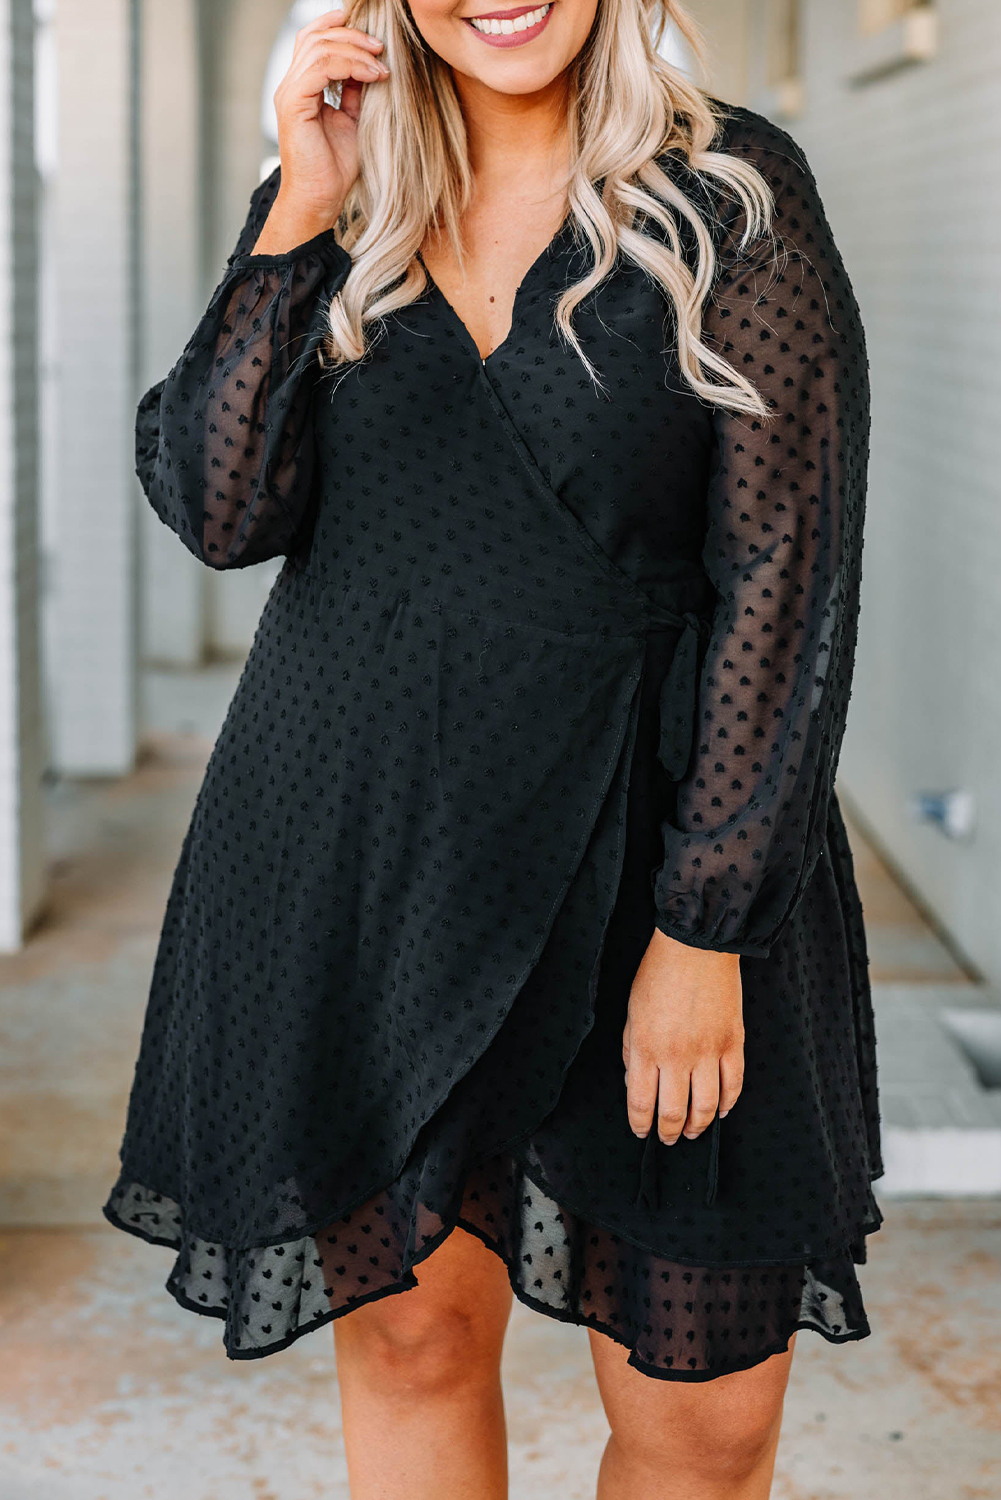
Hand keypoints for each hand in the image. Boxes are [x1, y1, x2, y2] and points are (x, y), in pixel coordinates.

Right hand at [253, 8, 389, 252]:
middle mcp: (291, 85)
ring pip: (318, 47)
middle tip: (381, 48)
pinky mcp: (293, 104)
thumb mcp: (353, 121)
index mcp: (302, 87)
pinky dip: (349, 66)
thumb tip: (372, 64)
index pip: (314, 39)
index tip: (374, 39)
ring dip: (355, 50)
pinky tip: (372, 77)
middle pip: (315, 36)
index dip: (341, 28)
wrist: (320, 200)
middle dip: (352, 35)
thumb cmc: (335, 169)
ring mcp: (289, 93)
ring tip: (381, 65)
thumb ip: (355, 92)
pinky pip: (319, 68)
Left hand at [622, 928, 743, 1144]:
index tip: (641, 1132)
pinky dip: (728, 1104)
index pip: (641, 1102)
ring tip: (692, 1131)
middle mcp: (676, 1055)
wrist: (696, 946)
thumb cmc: (658, 974)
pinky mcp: (733, 1043)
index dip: (640, 1124)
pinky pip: (734, 1085)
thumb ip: (631, 1049)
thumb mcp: (632, 1011)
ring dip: (698, 1125)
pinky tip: (722, 1111)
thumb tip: (634, 1080)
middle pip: (673, 1112)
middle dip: (668, 1132)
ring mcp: (708, 1051)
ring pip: (706, 1107)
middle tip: (668, 1139)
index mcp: (646, 1047)